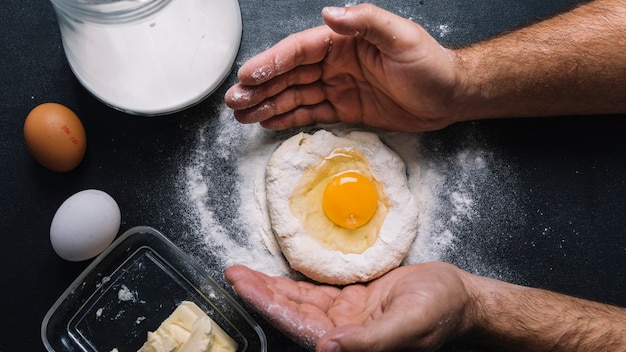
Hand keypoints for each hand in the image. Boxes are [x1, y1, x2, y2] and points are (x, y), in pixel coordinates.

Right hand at [224, 4, 465, 131]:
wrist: (449, 97)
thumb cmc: (430, 64)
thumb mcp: (402, 37)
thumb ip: (366, 22)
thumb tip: (329, 14)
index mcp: (344, 41)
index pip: (299, 51)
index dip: (272, 63)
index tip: (249, 76)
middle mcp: (335, 62)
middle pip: (290, 74)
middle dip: (261, 87)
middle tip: (234, 100)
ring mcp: (337, 86)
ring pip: (295, 95)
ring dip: (268, 103)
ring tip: (241, 114)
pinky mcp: (344, 109)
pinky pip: (311, 112)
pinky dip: (289, 117)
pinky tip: (268, 120)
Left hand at [224, 262, 473, 351]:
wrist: (460, 297)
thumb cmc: (442, 310)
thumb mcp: (410, 324)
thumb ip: (370, 340)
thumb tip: (324, 348)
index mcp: (353, 345)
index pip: (299, 326)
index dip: (268, 306)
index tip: (242, 286)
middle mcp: (343, 334)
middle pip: (292, 313)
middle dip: (260, 294)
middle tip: (233, 274)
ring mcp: (346, 319)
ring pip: (299, 303)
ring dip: (271, 288)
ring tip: (242, 273)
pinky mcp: (351, 303)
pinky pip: (315, 293)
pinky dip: (293, 284)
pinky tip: (274, 277)